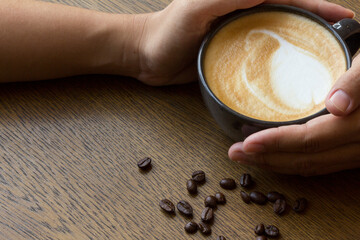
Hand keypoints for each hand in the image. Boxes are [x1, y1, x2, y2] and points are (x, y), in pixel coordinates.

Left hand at [138, 0, 353, 85]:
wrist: (147, 57)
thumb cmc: (166, 31)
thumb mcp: (196, 8)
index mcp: (239, 0)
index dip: (313, 6)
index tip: (339, 17)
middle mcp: (242, 16)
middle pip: (287, 17)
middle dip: (314, 25)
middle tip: (338, 42)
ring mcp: (237, 39)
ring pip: (275, 40)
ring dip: (299, 46)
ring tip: (322, 61)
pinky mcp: (230, 59)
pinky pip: (258, 61)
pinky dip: (275, 66)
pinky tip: (288, 77)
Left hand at [229, 55, 359, 175]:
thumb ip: (359, 82)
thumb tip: (338, 105)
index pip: (311, 140)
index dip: (277, 144)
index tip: (247, 143)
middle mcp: (359, 146)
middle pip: (307, 159)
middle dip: (267, 159)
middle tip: (235, 153)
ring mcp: (358, 152)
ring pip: (313, 166)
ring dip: (278, 164)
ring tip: (249, 157)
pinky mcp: (354, 151)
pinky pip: (323, 164)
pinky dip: (296, 162)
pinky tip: (277, 157)